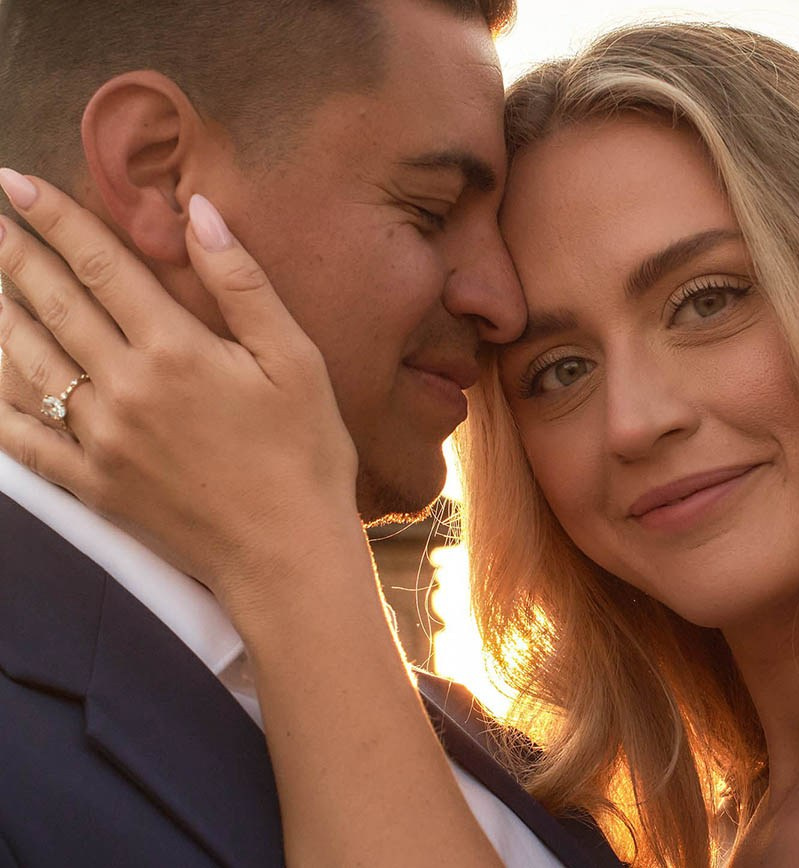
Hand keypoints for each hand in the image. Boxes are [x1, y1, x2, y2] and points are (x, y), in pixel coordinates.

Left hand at [0, 171, 360, 612]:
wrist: (287, 553)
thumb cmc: (304, 452)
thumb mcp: (296, 359)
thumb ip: (243, 283)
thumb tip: (200, 211)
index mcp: (175, 349)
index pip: (100, 265)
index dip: (55, 219)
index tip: (16, 182)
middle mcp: (124, 388)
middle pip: (53, 305)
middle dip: (14, 254)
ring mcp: (100, 439)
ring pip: (28, 362)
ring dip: (0, 315)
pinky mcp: (92, 484)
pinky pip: (24, 438)